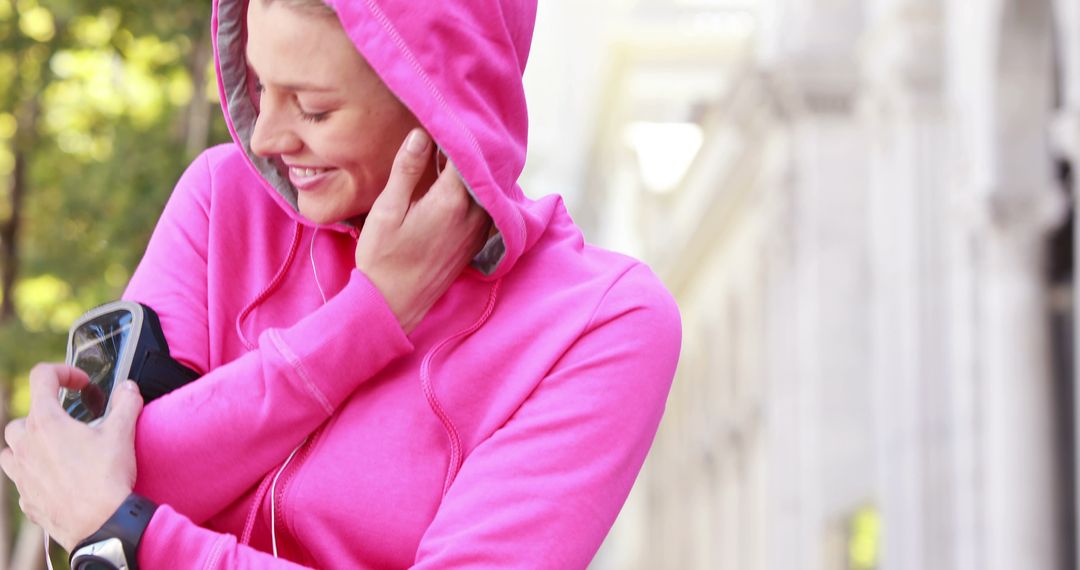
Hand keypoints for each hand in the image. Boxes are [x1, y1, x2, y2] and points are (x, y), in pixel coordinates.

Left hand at [0, 363, 142, 550]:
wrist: (101, 523)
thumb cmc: (106, 477)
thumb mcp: (121, 433)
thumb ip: (126, 403)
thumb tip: (128, 388)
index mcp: (46, 423)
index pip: (42, 378)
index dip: (64, 372)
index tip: (81, 384)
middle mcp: (25, 446)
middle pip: (23, 419)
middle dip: (46, 416)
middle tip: (71, 425)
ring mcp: (22, 475)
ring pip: (11, 451)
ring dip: (29, 446)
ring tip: (56, 451)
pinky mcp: (27, 499)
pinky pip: (23, 480)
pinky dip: (36, 476)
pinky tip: (59, 480)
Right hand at [356, 129, 489, 333]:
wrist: (392, 304)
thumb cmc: (383, 257)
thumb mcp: (387, 209)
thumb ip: (406, 171)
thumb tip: (420, 134)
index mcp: (451, 201)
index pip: (463, 154)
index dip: (455, 134)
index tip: (446, 117)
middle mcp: (473, 216)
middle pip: (479, 171)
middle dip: (467, 150)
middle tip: (452, 128)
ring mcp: (477, 232)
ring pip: (485, 190)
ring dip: (473, 172)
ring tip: (456, 153)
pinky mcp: (475, 244)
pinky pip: (485, 209)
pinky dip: (477, 193)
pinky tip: (461, 185)